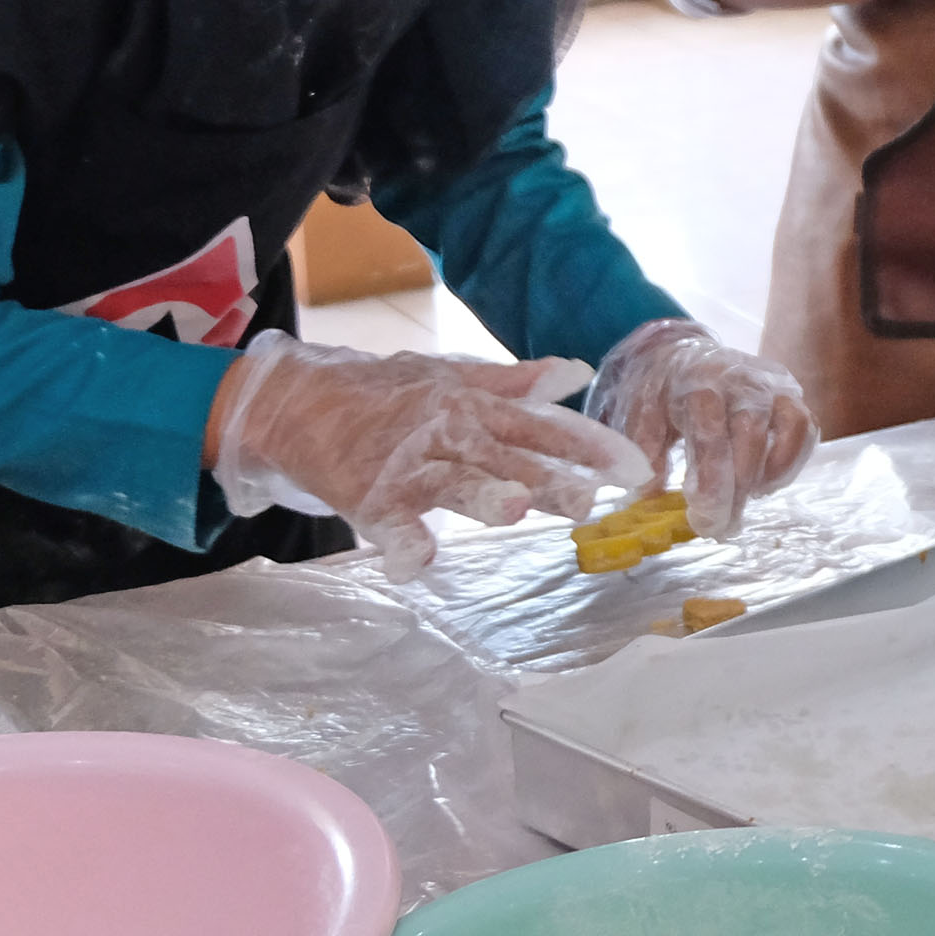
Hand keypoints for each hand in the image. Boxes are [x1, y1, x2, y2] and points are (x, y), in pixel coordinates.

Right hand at [209, 332, 650, 578]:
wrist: (297, 398)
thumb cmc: (385, 394)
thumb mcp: (452, 376)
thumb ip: (515, 382)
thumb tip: (576, 372)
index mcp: (474, 403)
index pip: (543, 425)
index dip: (590, 446)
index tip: (637, 468)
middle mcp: (446, 430)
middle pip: (507, 455)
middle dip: (550, 478)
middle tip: (593, 502)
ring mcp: (406, 465)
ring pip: (452, 482)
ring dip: (481, 495)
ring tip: (512, 511)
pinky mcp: (367, 497)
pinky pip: (388, 524)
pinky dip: (401, 543)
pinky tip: (419, 563)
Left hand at [588, 319, 816, 537]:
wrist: (684, 355)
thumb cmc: (663, 392)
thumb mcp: (641, 413)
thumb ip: (645, 447)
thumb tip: (649, 490)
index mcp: (699, 381)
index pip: (710, 432)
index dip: (710, 480)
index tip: (701, 518)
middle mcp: (742, 377)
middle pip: (751, 436)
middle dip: (737, 489)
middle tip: (721, 527)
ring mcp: (773, 384)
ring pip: (788, 428)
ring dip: (767, 474)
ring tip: (743, 499)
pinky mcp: (792, 395)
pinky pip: (807, 428)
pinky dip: (790, 462)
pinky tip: (764, 484)